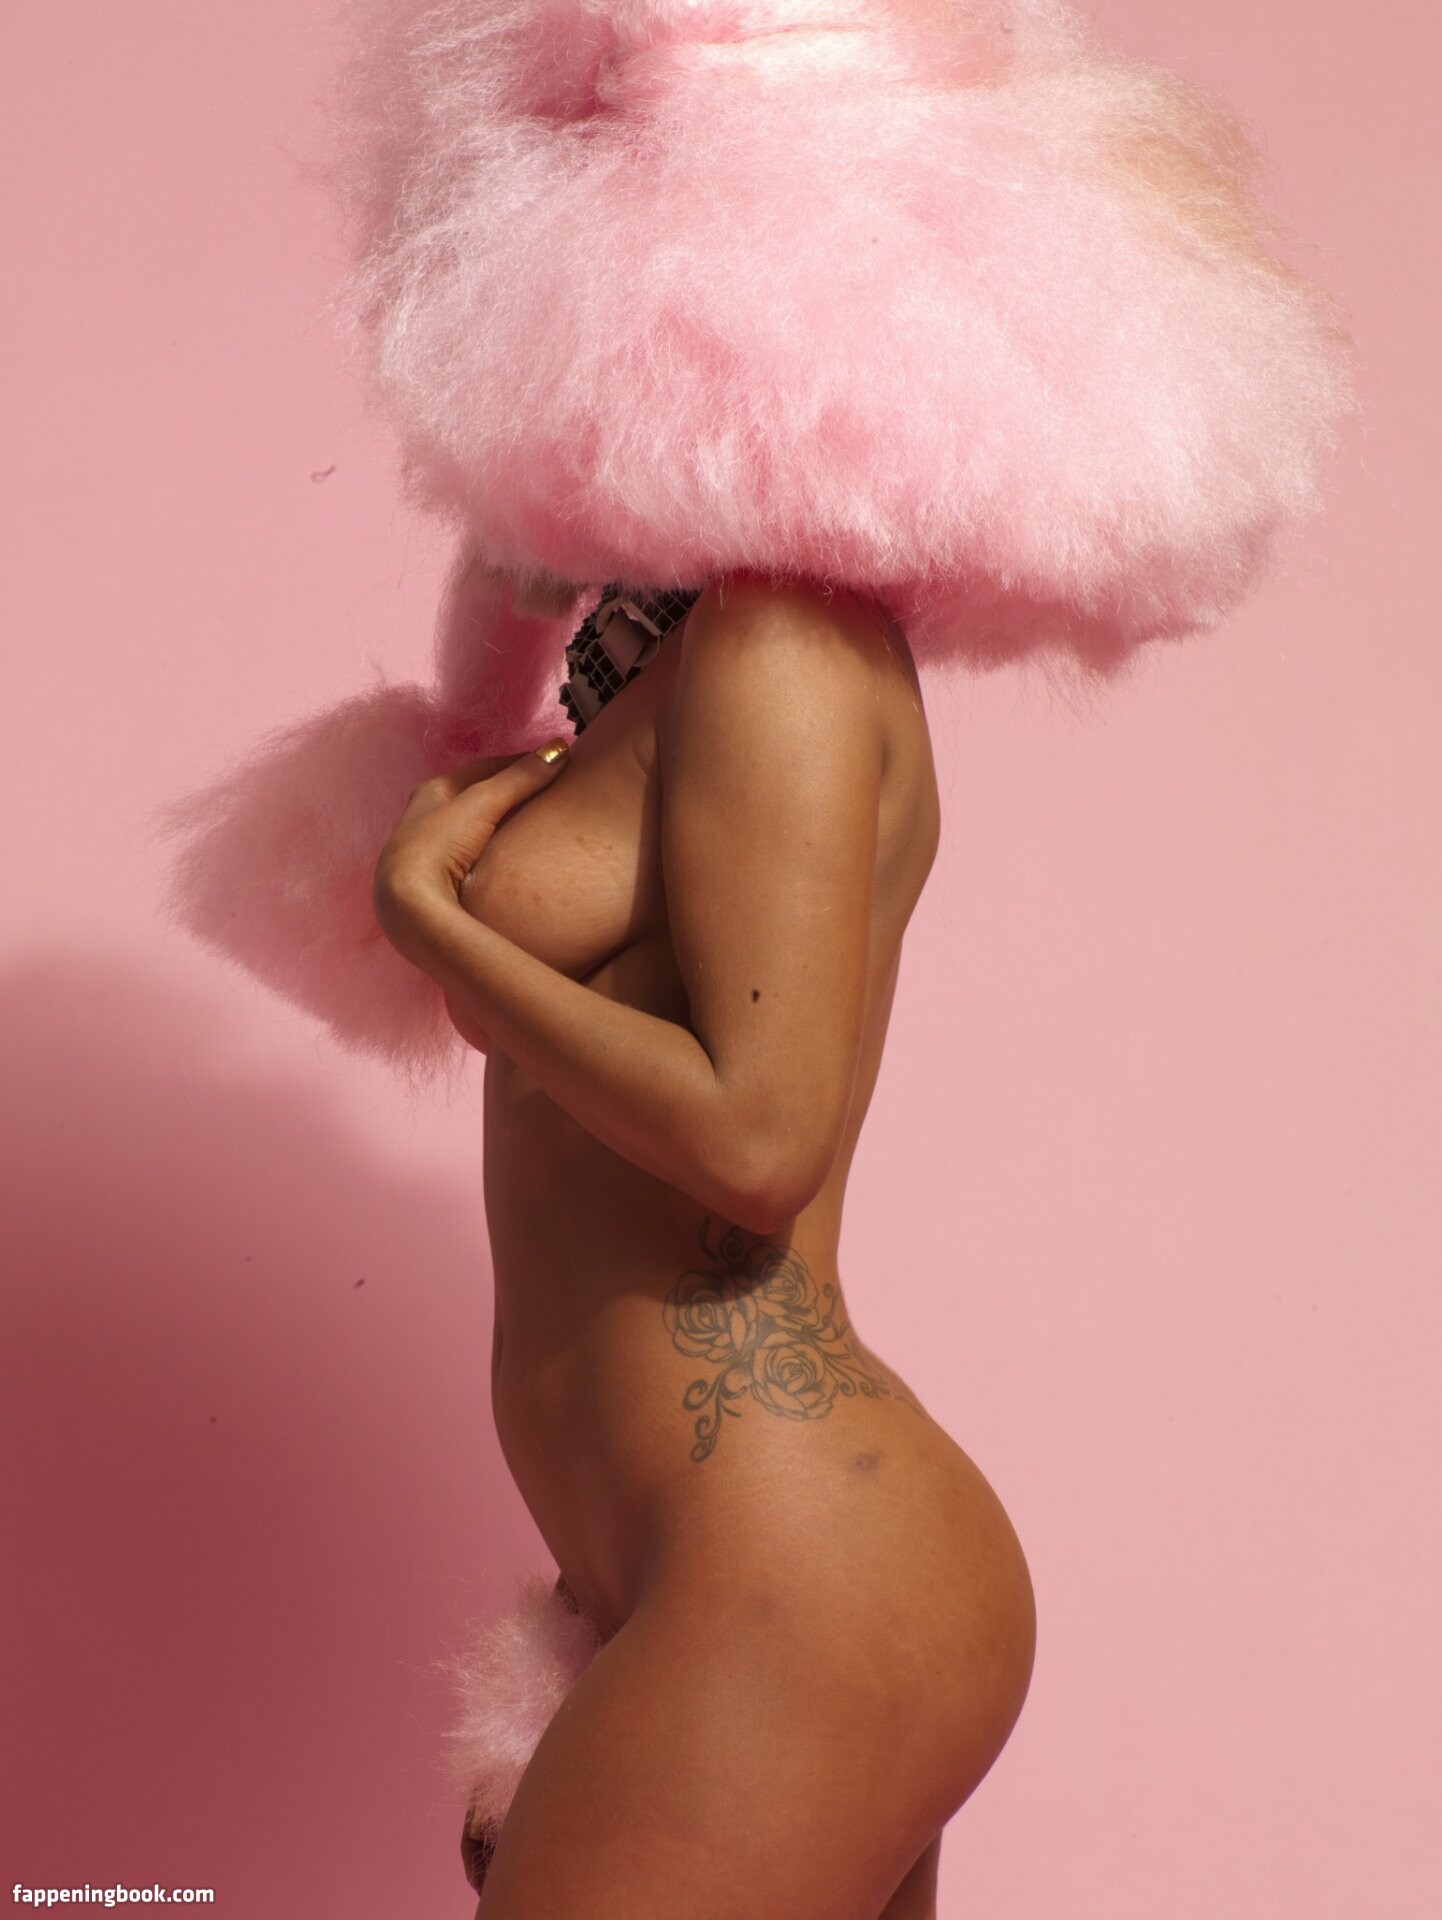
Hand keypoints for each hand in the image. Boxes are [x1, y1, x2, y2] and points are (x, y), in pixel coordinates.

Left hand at [372, 739, 570, 965]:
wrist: (410, 907)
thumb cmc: (440, 844)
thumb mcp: (482, 804)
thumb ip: (519, 778)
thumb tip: (559, 749)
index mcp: (430, 792)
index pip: (480, 768)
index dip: (515, 763)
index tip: (547, 763)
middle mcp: (424, 818)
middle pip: (473, 798)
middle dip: (505, 794)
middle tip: (544, 792)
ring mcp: (428, 853)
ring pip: (470, 830)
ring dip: (497, 825)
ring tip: (531, 826)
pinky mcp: (435, 882)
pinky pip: (471, 858)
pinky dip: (491, 852)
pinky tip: (508, 861)